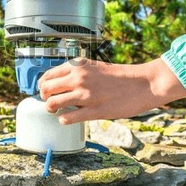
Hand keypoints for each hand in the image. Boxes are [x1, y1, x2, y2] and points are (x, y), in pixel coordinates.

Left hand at [37, 57, 185, 123]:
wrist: (143, 83)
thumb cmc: (119, 76)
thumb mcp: (94, 67)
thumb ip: (76, 73)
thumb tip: (58, 84)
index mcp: (78, 66)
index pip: (47, 76)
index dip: (42, 86)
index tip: (45, 91)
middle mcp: (79, 78)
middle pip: (45, 90)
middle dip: (44, 98)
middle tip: (50, 102)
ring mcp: (86, 95)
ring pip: (52, 104)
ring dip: (52, 109)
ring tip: (58, 111)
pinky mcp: (94, 110)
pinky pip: (67, 118)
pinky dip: (64, 119)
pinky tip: (68, 117)